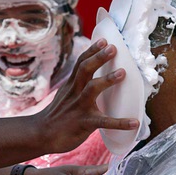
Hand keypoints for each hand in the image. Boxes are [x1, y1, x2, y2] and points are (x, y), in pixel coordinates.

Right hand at [35, 39, 138, 154]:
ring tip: (122, 73)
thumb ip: (77, 86)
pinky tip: (134, 123)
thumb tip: (92, 79)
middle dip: (99, 57)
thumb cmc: (57, 115)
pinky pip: (104, 122)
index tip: (103, 39)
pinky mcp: (84, 123)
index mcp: (71, 85)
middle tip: (113, 48)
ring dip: (107, 79)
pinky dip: (120, 122)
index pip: (81, 63)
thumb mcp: (65, 95)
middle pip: (85, 69)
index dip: (92, 50)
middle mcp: (75, 92)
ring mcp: (79, 107)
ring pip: (92, 89)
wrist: (42, 134)